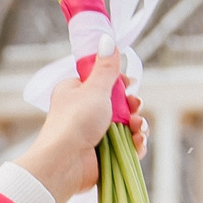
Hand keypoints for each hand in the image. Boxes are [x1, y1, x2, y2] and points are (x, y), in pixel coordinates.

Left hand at [13, 46, 147, 202]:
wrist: (64, 163)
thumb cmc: (75, 122)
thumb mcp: (94, 89)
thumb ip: (106, 68)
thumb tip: (107, 39)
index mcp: (75, 92)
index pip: (103, 82)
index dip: (120, 84)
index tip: (128, 85)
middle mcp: (84, 112)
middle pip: (119, 104)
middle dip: (133, 106)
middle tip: (135, 107)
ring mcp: (94, 134)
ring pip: (127, 125)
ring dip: (138, 125)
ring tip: (138, 128)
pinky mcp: (103, 153)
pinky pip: (127, 145)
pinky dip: (136, 143)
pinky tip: (138, 143)